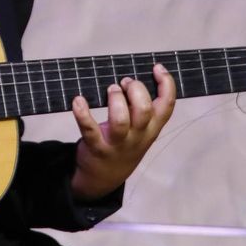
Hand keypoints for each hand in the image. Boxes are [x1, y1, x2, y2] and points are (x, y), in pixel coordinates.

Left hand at [69, 63, 176, 202]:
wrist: (105, 177)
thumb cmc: (124, 143)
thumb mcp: (141, 130)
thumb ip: (142, 108)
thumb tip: (132, 79)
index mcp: (151, 129)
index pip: (167, 107)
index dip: (166, 85)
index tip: (157, 68)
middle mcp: (137, 136)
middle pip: (144, 111)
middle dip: (136, 90)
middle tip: (124, 83)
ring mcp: (117, 143)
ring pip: (120, 120)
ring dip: (115, 99)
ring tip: (111, 90)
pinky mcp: (96, 147)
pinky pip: (89, 129)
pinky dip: (82, 113)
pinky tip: (78, 100)